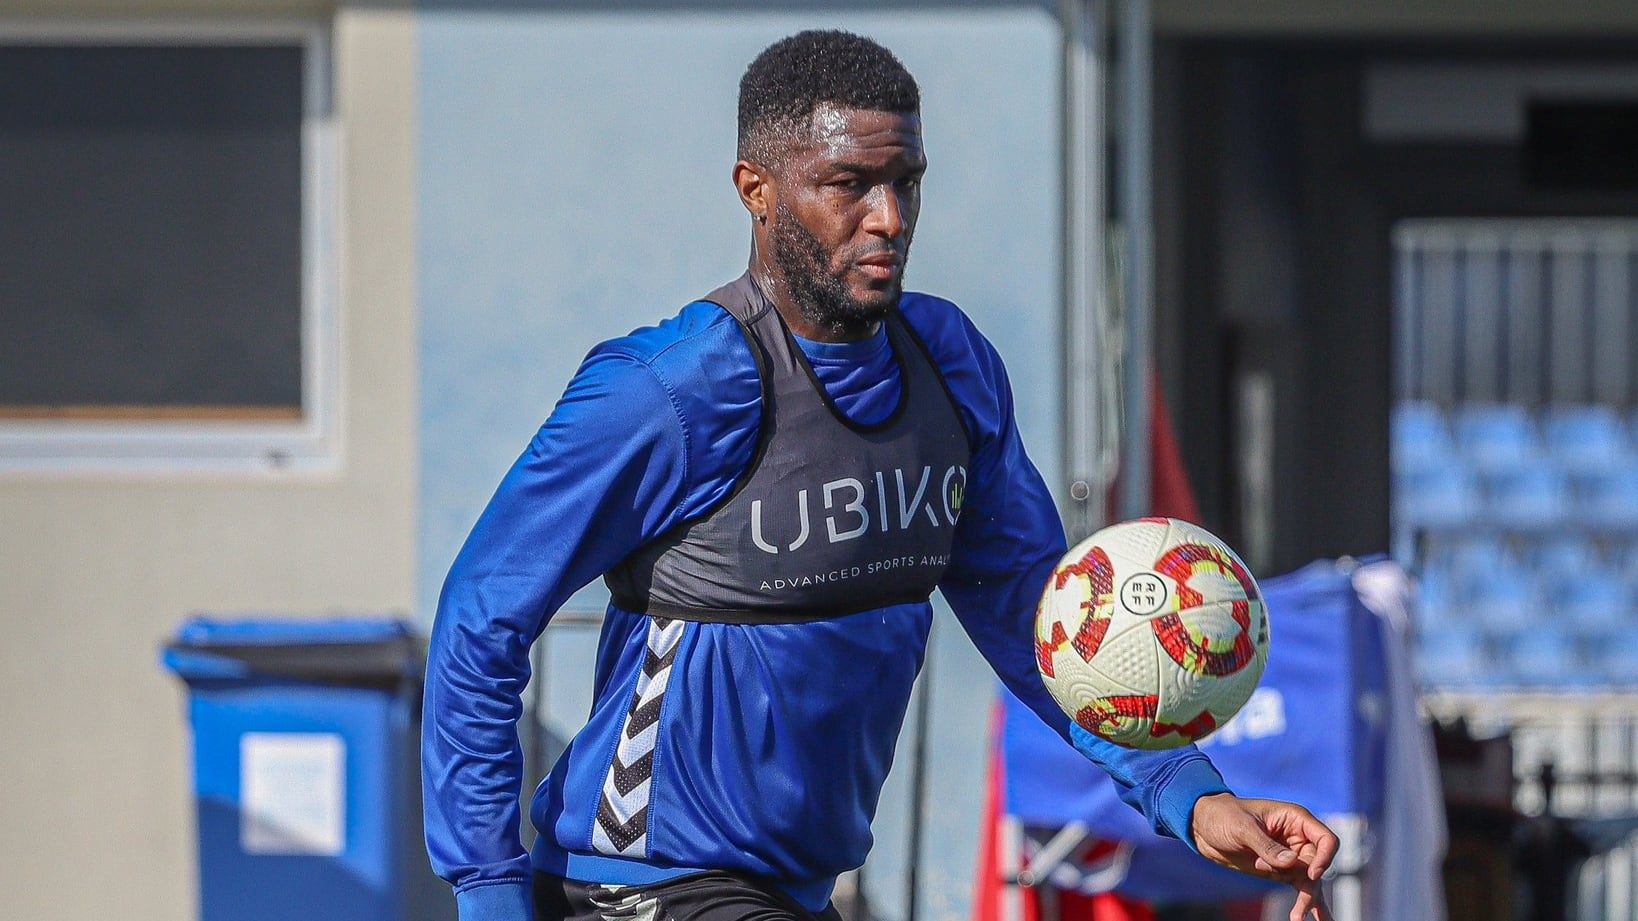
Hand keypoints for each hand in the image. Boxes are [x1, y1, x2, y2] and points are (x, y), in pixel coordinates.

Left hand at [1189, 793, 1337, 920]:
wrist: (1203, 826)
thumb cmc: (1223, 816)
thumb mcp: (1242, 828)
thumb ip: (1267, 846)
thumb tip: (1292, 863)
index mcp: (1294, 819)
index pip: (1325, 839)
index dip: (1324, 857)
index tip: (1311, 874)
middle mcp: (1297, 837)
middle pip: (1318, 864)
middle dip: (1308, 884)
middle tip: (1298, 908)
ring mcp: (1290, 856)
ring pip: (1311, 880)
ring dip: (1309, 899)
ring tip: (1298, 917)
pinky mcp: (1280, 871)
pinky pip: (1300, 887)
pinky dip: (1307, 902)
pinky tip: (1315, 918)